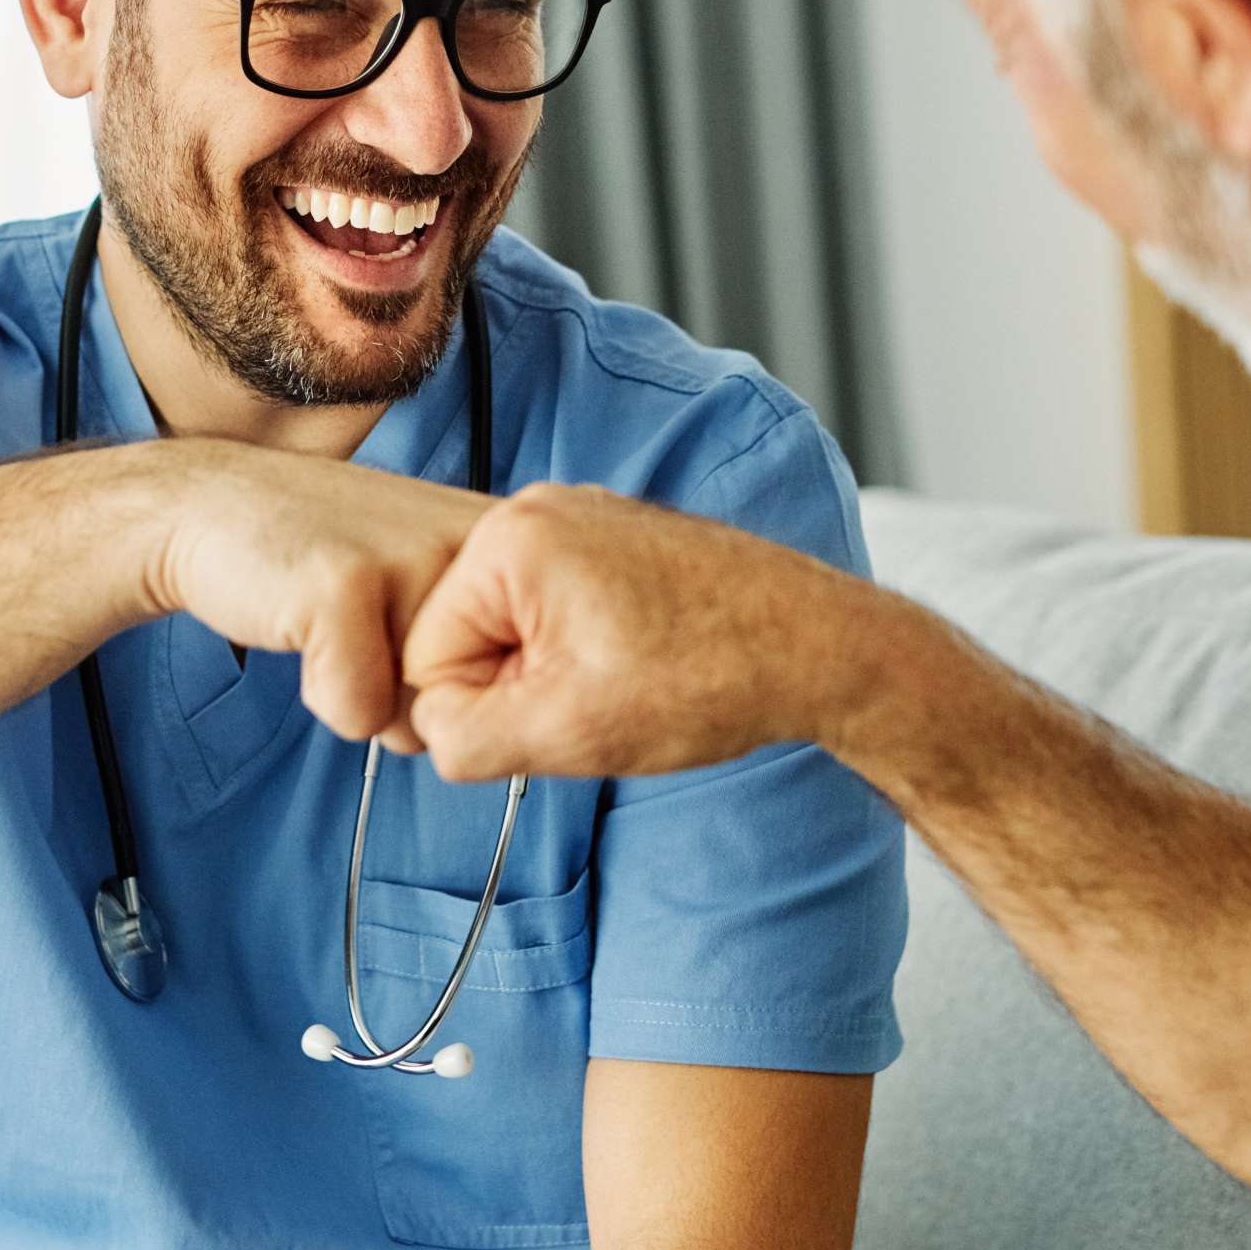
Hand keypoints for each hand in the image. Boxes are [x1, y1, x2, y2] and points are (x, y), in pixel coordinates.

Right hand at [147, 438, 489, 746]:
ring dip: (367, 692)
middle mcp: (481, 540)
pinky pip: (358, 716)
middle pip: (471, 705)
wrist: (222, 504)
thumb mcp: (439, 583)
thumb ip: (493, 642)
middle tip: (368, 616)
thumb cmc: (333, 560)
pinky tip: (303, 618)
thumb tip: (502, 739)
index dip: (459, 682)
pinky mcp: (348, 586)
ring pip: (417, 719)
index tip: (414, 620)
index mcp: (515, 540)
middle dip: (410, 689)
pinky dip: (322, 690)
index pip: (527, 685)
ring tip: (341, 615)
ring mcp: (416, 559)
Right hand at [400, 483, 867, 780]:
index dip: (484, 713)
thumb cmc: (709, 679)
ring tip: (630, 684)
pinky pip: (562, 612)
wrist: (822, 647)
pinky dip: (591, 651)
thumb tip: (430, 731)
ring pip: (519, 631)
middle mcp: (540, 511)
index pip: (428, 658)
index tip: (559, 716)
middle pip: (470, 636)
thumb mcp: (563, 731)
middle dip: (520, 688)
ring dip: (557, 675)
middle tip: (599, 702)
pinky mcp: (620, 542)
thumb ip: (463, 738)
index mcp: (510, 541)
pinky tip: (646, 665)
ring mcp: (584, 520)